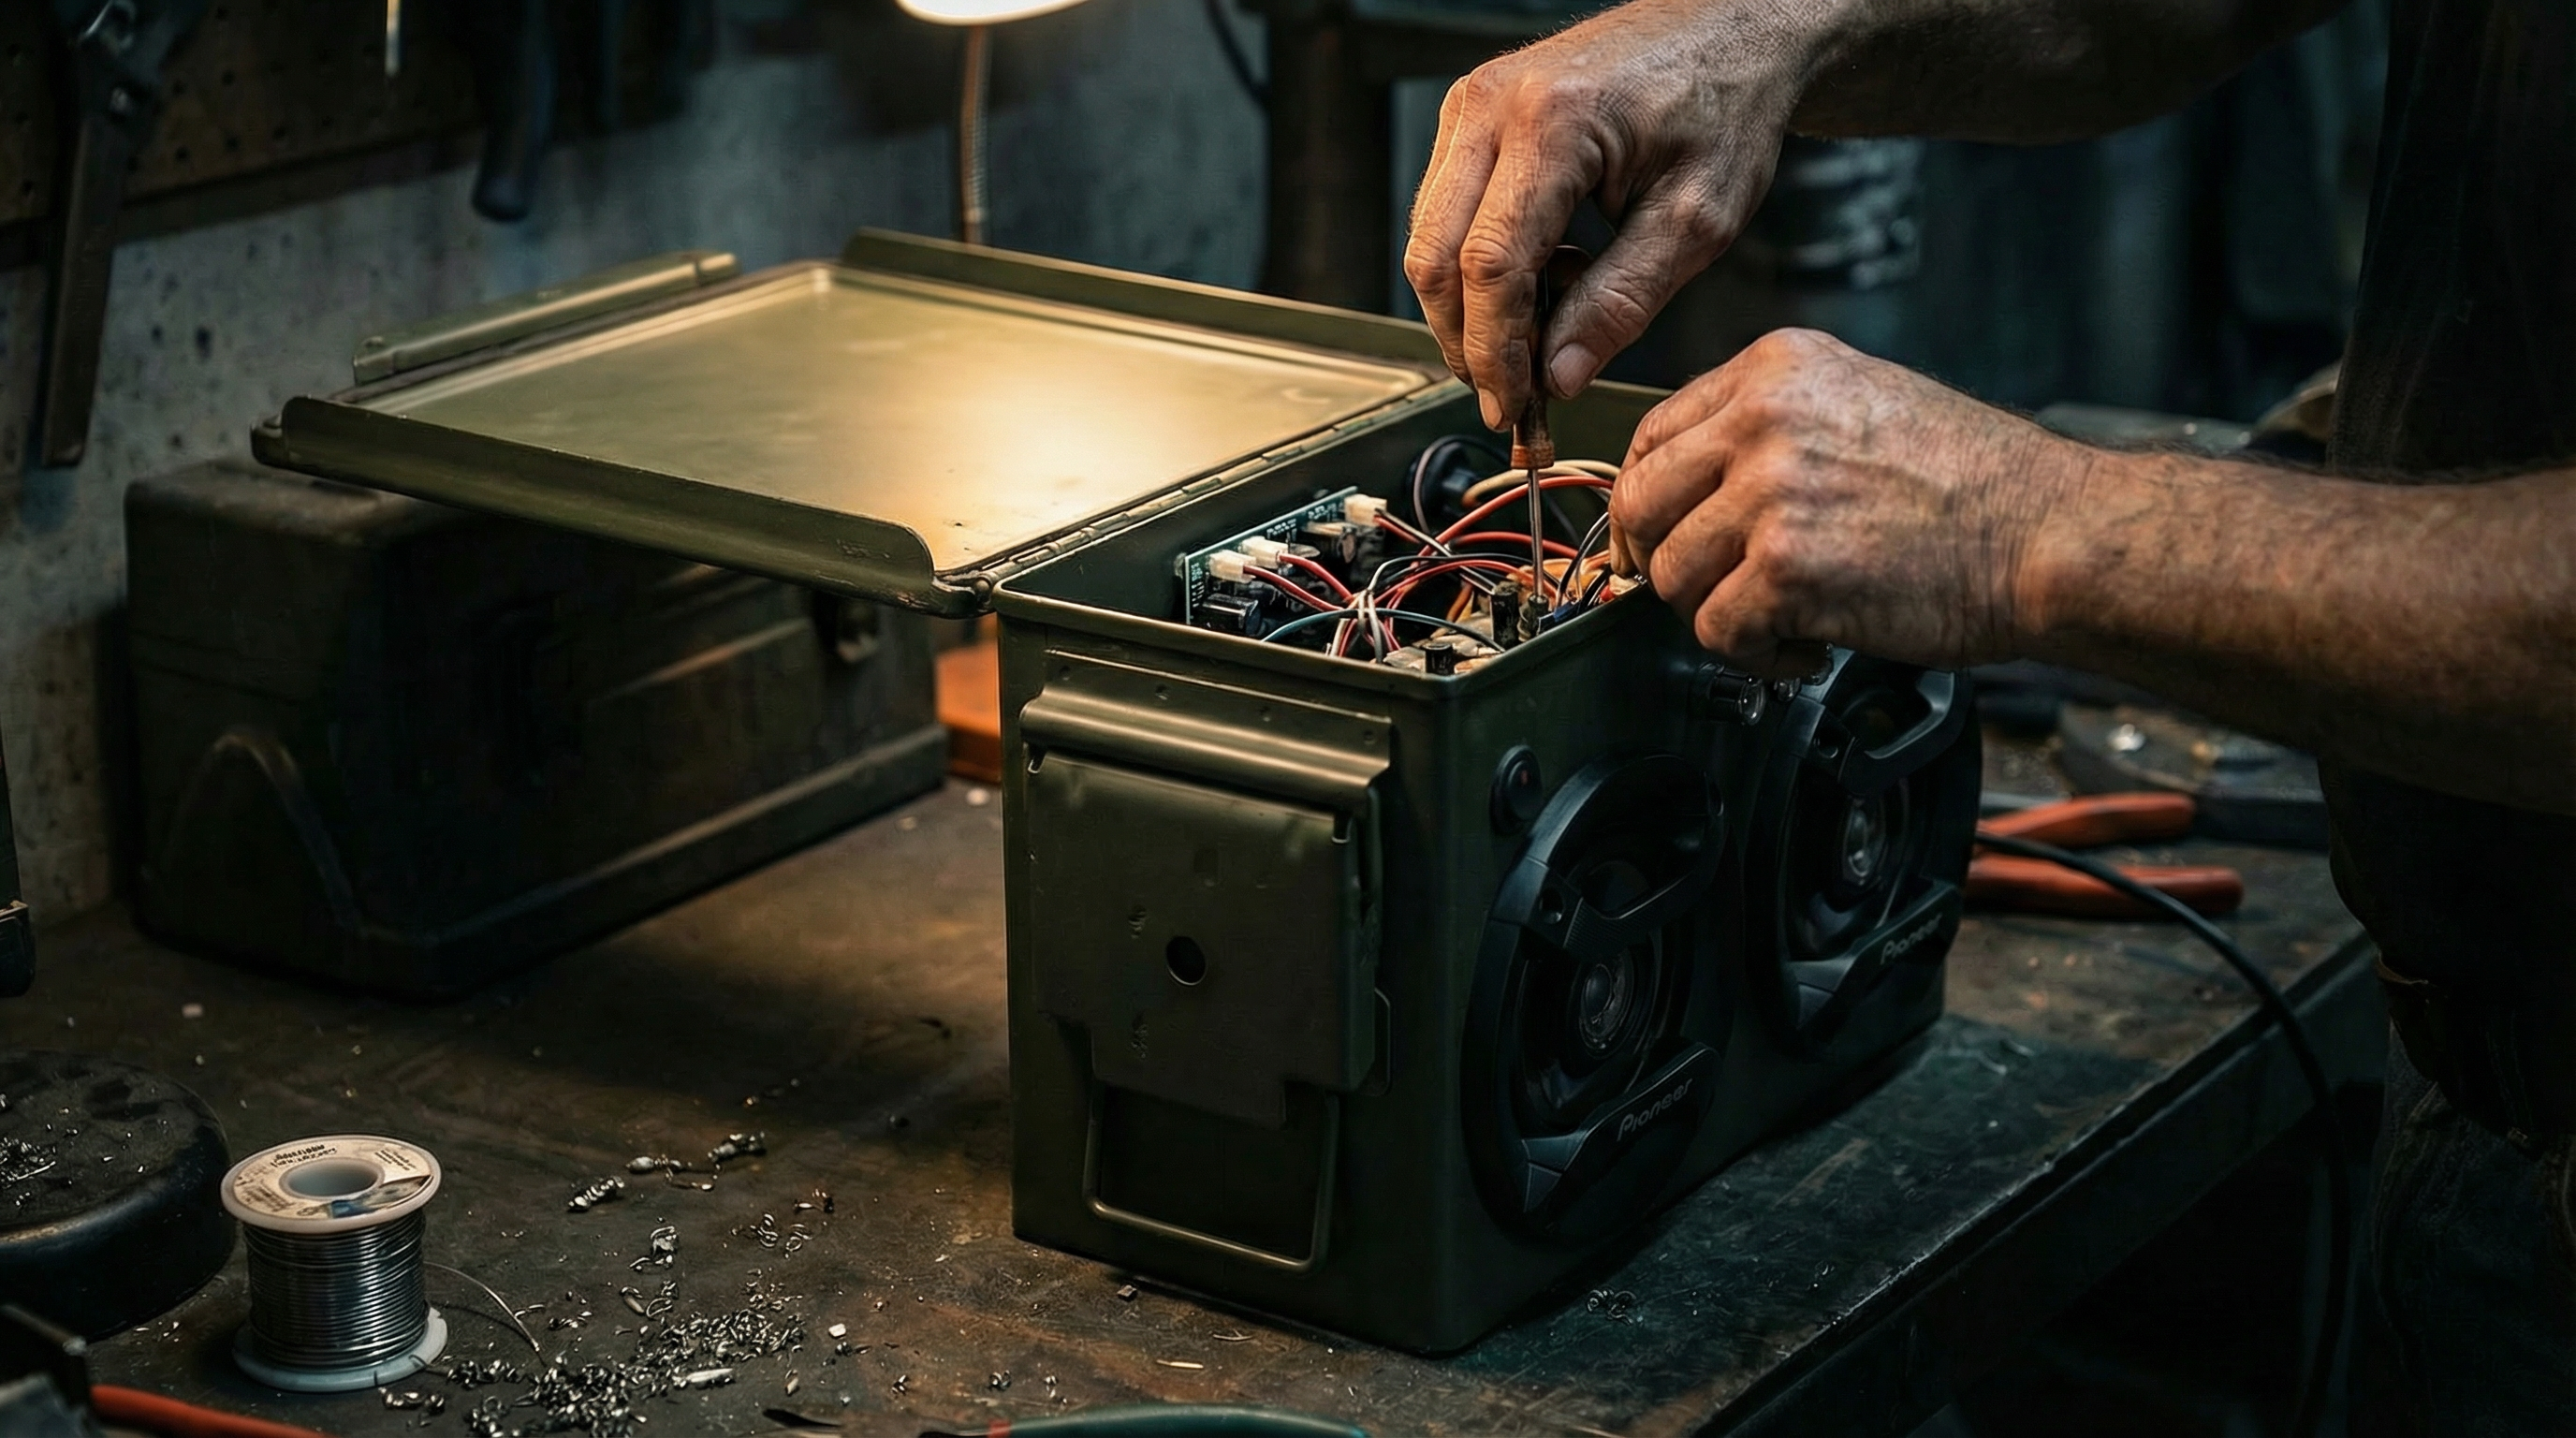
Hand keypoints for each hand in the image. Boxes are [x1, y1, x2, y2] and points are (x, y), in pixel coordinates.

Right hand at [1402, 0, 1816, 428]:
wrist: (1730, 28)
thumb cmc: (1724, 103)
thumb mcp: (1697, 220)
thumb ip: (1623, 302)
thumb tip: (1558, 376)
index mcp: (1555, 123)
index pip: (1491, 264)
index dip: (1496, 350)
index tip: (1518, 404)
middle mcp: (1495, 105)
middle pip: (1435, 256)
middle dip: (1466, 340)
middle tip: (1511, 393)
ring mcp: (1473, 105)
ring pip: (1428, 238)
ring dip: (1469, 307)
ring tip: (1543, 328)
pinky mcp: (1471, 115)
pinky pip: (1443, 212)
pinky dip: (1475, 267)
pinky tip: (1539, 280)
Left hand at [1610, 329, 2090, 675]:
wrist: (2051, 534)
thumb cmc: (1977, 485)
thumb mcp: (1861, 401)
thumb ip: (1771, 429)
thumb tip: (1695, 485)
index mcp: (1776, 370)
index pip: (1653, 435)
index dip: (1651, 501)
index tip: (1665, 537)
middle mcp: (1764, 420)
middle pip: (1642, 503)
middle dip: (1666, 560)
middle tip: (1711, 589)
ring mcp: (1772, 493)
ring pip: (1671, 574)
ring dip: (1715, 612)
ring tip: (1779, 618)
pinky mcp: (1787, 570)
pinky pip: (1715, 630)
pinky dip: (1754, 656)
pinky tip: (1804, 646)